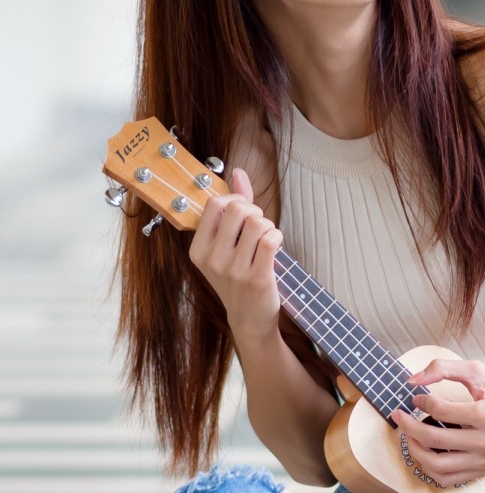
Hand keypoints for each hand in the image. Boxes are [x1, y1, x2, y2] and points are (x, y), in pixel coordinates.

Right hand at [188, 168, 282, 341]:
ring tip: (266, 240)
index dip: (236, 200)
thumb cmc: (238, 277)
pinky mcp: (257, 278)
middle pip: (238, 208)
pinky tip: (274, 248)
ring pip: (258, 222)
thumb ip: (233, 207)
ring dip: (268, 226)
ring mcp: (234, 271)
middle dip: (254, 211)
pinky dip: (278, 238)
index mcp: (198, 249)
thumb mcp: (226, 244)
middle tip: (257, 228)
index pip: (215, 204)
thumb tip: (238, 172)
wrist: (249, 319)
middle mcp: (212, 259)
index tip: (243, 214)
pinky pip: (272, 239)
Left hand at [390, 358, 484, 484]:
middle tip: (400, 417)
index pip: (441, 410)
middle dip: (409, 428)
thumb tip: (412, 380)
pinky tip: (426, 452)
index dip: (422, 402)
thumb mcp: (476, 370)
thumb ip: (442, 368)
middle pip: (434, 441)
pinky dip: (431, 468)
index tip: (416, 398)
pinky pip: (449, 479)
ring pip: (438, 467)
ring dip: (416, 452)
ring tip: (410, 437)